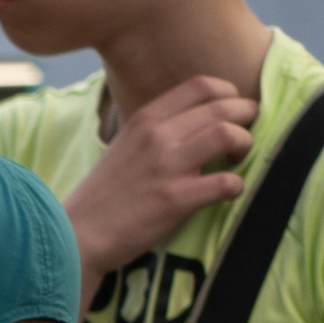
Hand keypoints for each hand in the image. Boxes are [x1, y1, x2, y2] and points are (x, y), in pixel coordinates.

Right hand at [63, 77, 257, 289]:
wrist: (77, 236)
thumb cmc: (102, 196)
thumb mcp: (123, 146)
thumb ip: (156, 130)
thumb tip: (194, 123)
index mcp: (145, 120)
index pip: (202, 86)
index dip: (229, 94)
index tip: (232, 110)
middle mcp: (157, 137)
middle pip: (224, 108)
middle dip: (246, 118)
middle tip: (244, 135)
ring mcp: (166, 168)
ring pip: (229, 136)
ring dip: (245, 144)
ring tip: (237, 158)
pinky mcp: (174, 200)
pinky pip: (225, 183)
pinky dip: (236, 186)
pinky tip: (229, 191)